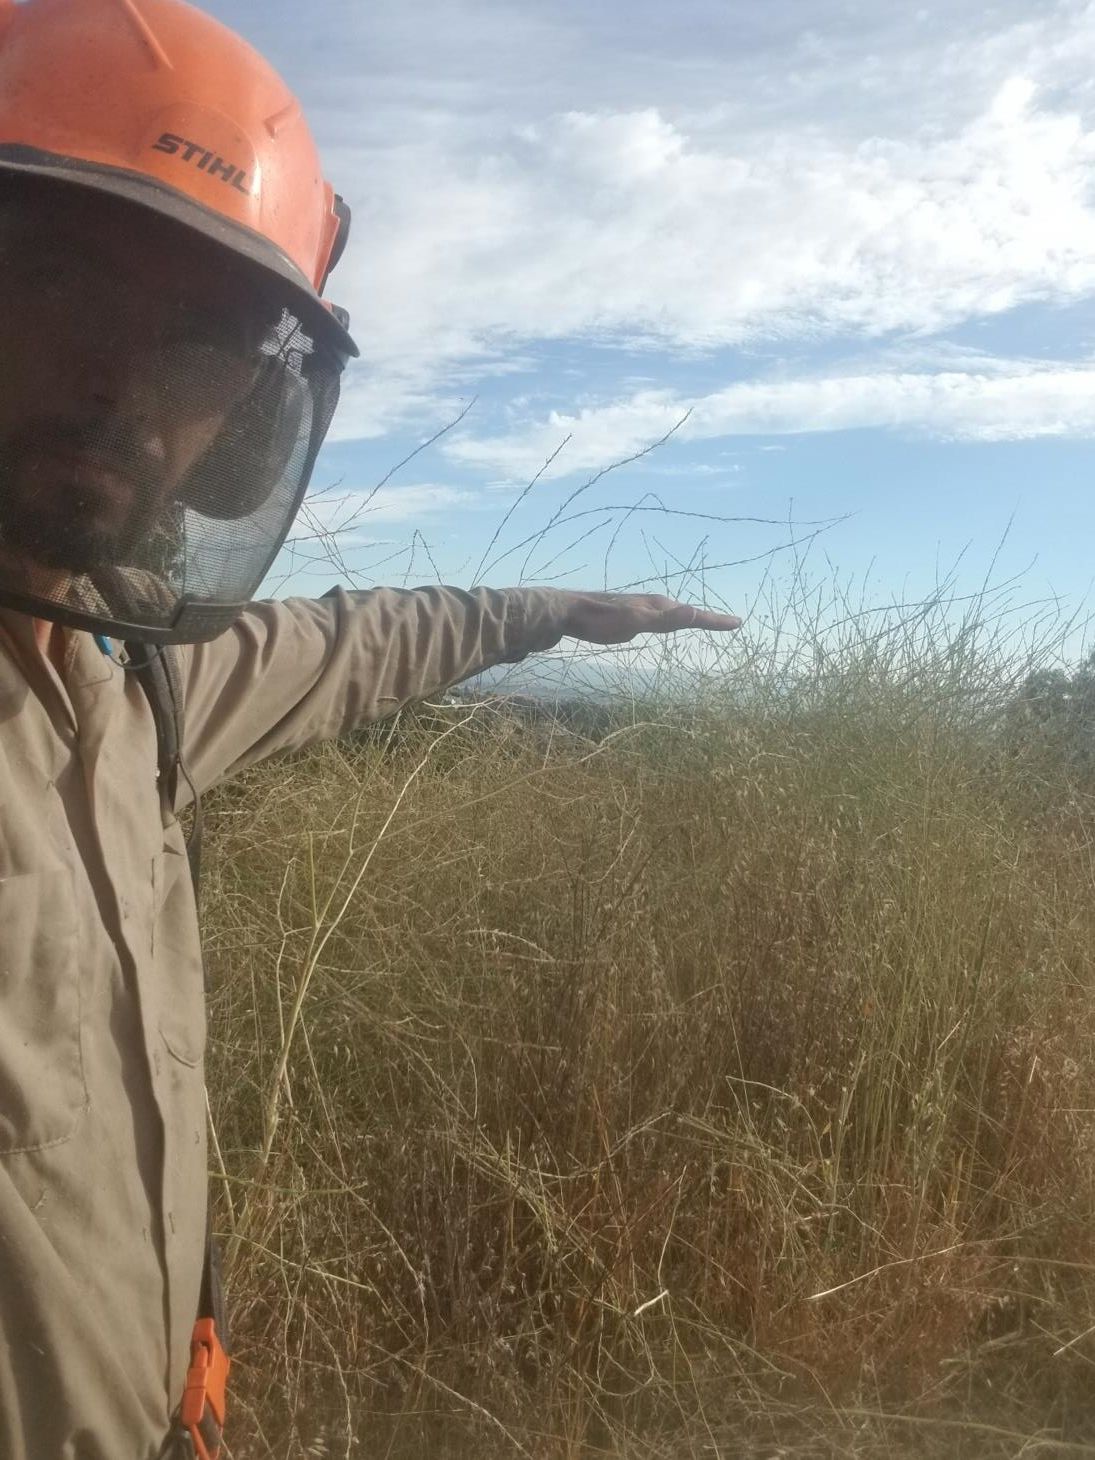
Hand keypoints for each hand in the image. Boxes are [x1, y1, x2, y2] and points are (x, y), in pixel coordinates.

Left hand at [560, 591, 741, 644]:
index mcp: (658, 606)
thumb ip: (664, 619)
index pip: (693, 615)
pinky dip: (668, 620)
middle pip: (685, 612)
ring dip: (687, 617)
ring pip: (670, 613)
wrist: (568, 611)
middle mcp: (651, 604)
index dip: (715, 620)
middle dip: (706, 618)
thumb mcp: (635, 622)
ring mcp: (639, 609)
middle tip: (726, 623)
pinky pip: (656, 618)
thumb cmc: (601, 620)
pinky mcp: (626, 616)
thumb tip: (695, 611)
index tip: (737, 622)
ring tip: (700, 621)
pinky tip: (660, 625)